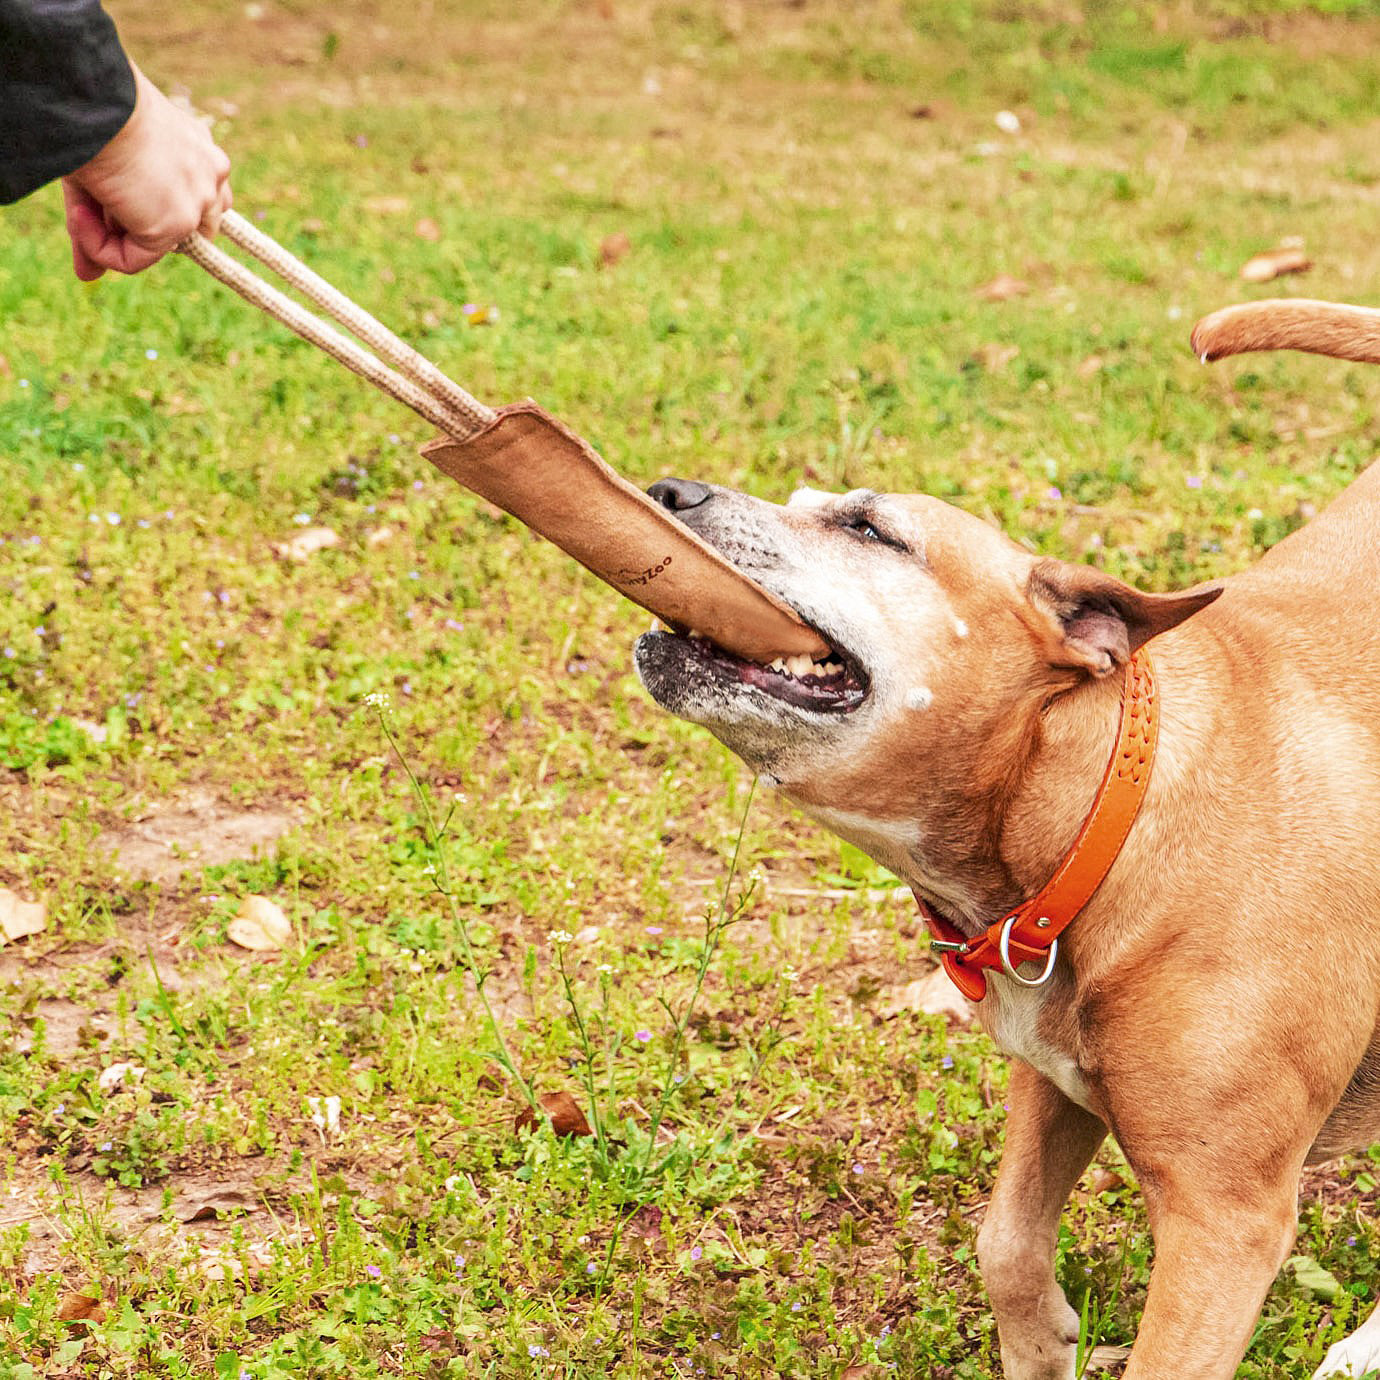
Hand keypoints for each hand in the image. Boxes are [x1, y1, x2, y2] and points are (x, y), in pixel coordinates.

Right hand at [60, 65, 231, 281]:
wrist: (95, 98)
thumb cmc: (94, 115)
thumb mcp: (105, 167)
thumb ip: (98, 224)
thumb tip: (88, 276)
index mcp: (200, 150)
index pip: (195, 198)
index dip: (151, 211)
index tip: (109, 202)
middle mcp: (211, 175)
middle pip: (191, 227)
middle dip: (143, 228)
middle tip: (96, 207)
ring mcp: (198, 203)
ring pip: (164, 245)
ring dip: (119, 237)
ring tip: (84, 208)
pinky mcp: (175, 225)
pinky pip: (134, 259)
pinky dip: (102, 249)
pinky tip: (79, 215)